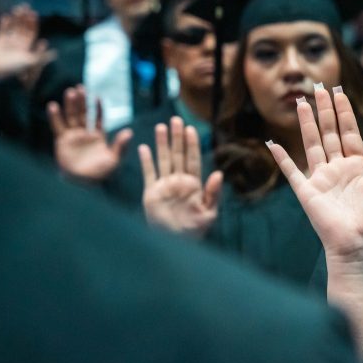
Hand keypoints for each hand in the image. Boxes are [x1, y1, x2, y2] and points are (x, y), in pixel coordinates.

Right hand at [0, 4, 55, 84]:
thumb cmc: (16, 70)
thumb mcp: (31, 62)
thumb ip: (42, 57)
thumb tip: (56, 53)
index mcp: (28, 48)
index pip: (32, 32)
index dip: (33, 23)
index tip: (34, 14)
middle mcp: (19, 44)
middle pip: (23, 28)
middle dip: (25, 18)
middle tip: (26, 7)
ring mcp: (8, 43)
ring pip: (13, 28)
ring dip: (15, 18)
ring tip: (17, 9)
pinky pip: (2, 31)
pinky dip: (3, 24)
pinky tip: (6, 17)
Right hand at [48, 85, 131, 180]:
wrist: (82, 184)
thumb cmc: (100, 173)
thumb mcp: (113, 159)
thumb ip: (120, 146)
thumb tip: (129, 132)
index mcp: (98, 136)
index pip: (97, 118)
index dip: (97, 107)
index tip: (97, 96)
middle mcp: (85, 134)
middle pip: (83, 113)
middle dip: (82, 101)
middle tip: (80, 87)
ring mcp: (73, 136)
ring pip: (71, 117)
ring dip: (70, 104)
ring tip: (70, 92)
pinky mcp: (62, 141)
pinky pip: (58, 126)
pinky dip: (55, 117)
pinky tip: (53, 106)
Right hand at [141, 116, 222, 237]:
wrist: (175, 242)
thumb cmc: (195, 229)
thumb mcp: (209, 213)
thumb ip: (213, 193)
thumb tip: (218, 174)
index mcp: (194, 184)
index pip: (193, 159)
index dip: (192, 144)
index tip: (191, 129)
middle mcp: (179, 181)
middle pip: (178, 155)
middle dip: (177, 138)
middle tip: (176, 119)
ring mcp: (164, 185)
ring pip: (163, 159)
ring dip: (162, 144)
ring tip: (161, 127)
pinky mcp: (151, 192)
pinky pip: (148, 173)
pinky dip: (146, 161)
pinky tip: (144, 147)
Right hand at [269, 85, 362, 258]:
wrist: (360, 247)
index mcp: (359, 167)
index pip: (349, 133)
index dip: (344, 112)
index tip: (339, 92)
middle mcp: (338, 169)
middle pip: (329, 133)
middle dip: (324, 110)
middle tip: (318, 86)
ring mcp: (321, 179)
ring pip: (312, 144)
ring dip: (307, 124)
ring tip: (301, 102)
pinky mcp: (307, 192)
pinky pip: (292, 172)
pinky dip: (282, 158)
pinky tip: (272, 143)